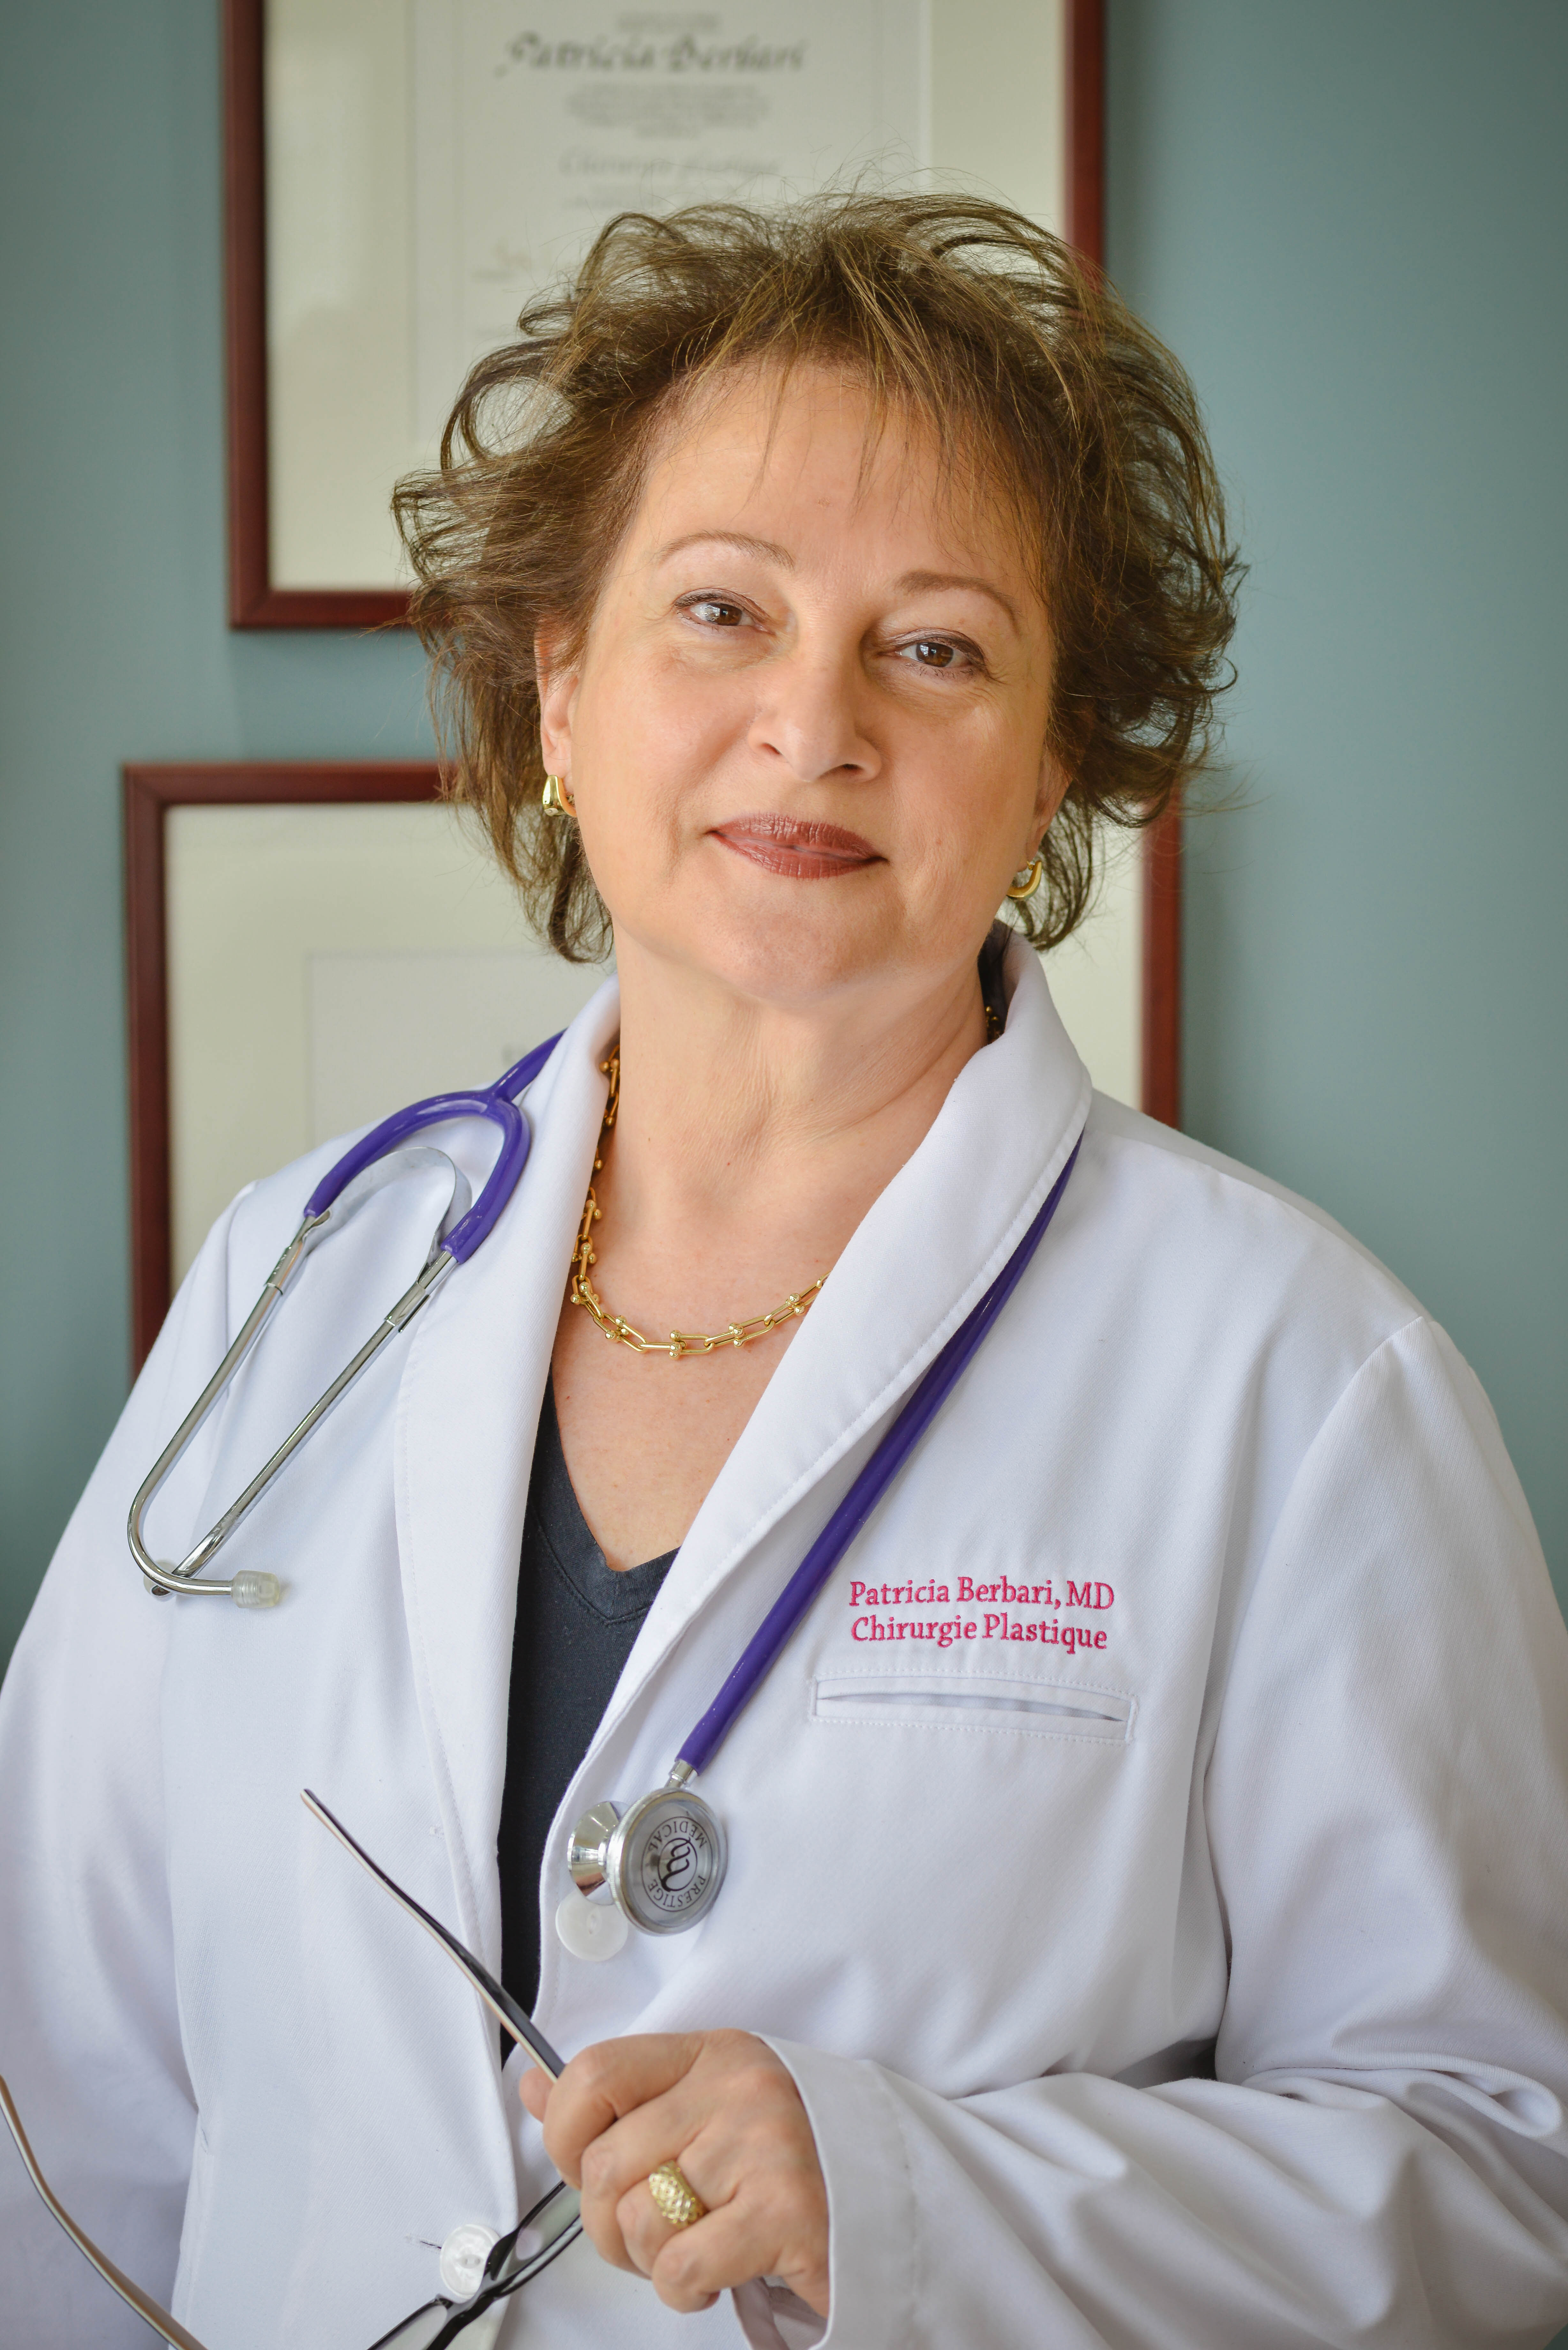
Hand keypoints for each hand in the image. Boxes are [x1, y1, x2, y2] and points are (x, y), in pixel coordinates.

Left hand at [519, 2029, 829, 2316]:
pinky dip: (684, 2289)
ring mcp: (763, 2144)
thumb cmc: (787, 2163)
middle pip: (605, 2162)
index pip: (595, 2072)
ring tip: (695, 2247)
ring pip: (636, 2218)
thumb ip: (619, 2102)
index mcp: (713, 2054)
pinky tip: (717, 2275)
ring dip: (651, 2259)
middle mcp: (737, 2088)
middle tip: (652, 2233)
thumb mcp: (702, 2111)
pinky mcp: (784, 2210)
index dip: (564, 2133)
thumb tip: (535, 2088)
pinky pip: (680, 2264)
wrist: (887, 2203)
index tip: (582, 2167)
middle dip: (608, 2222)